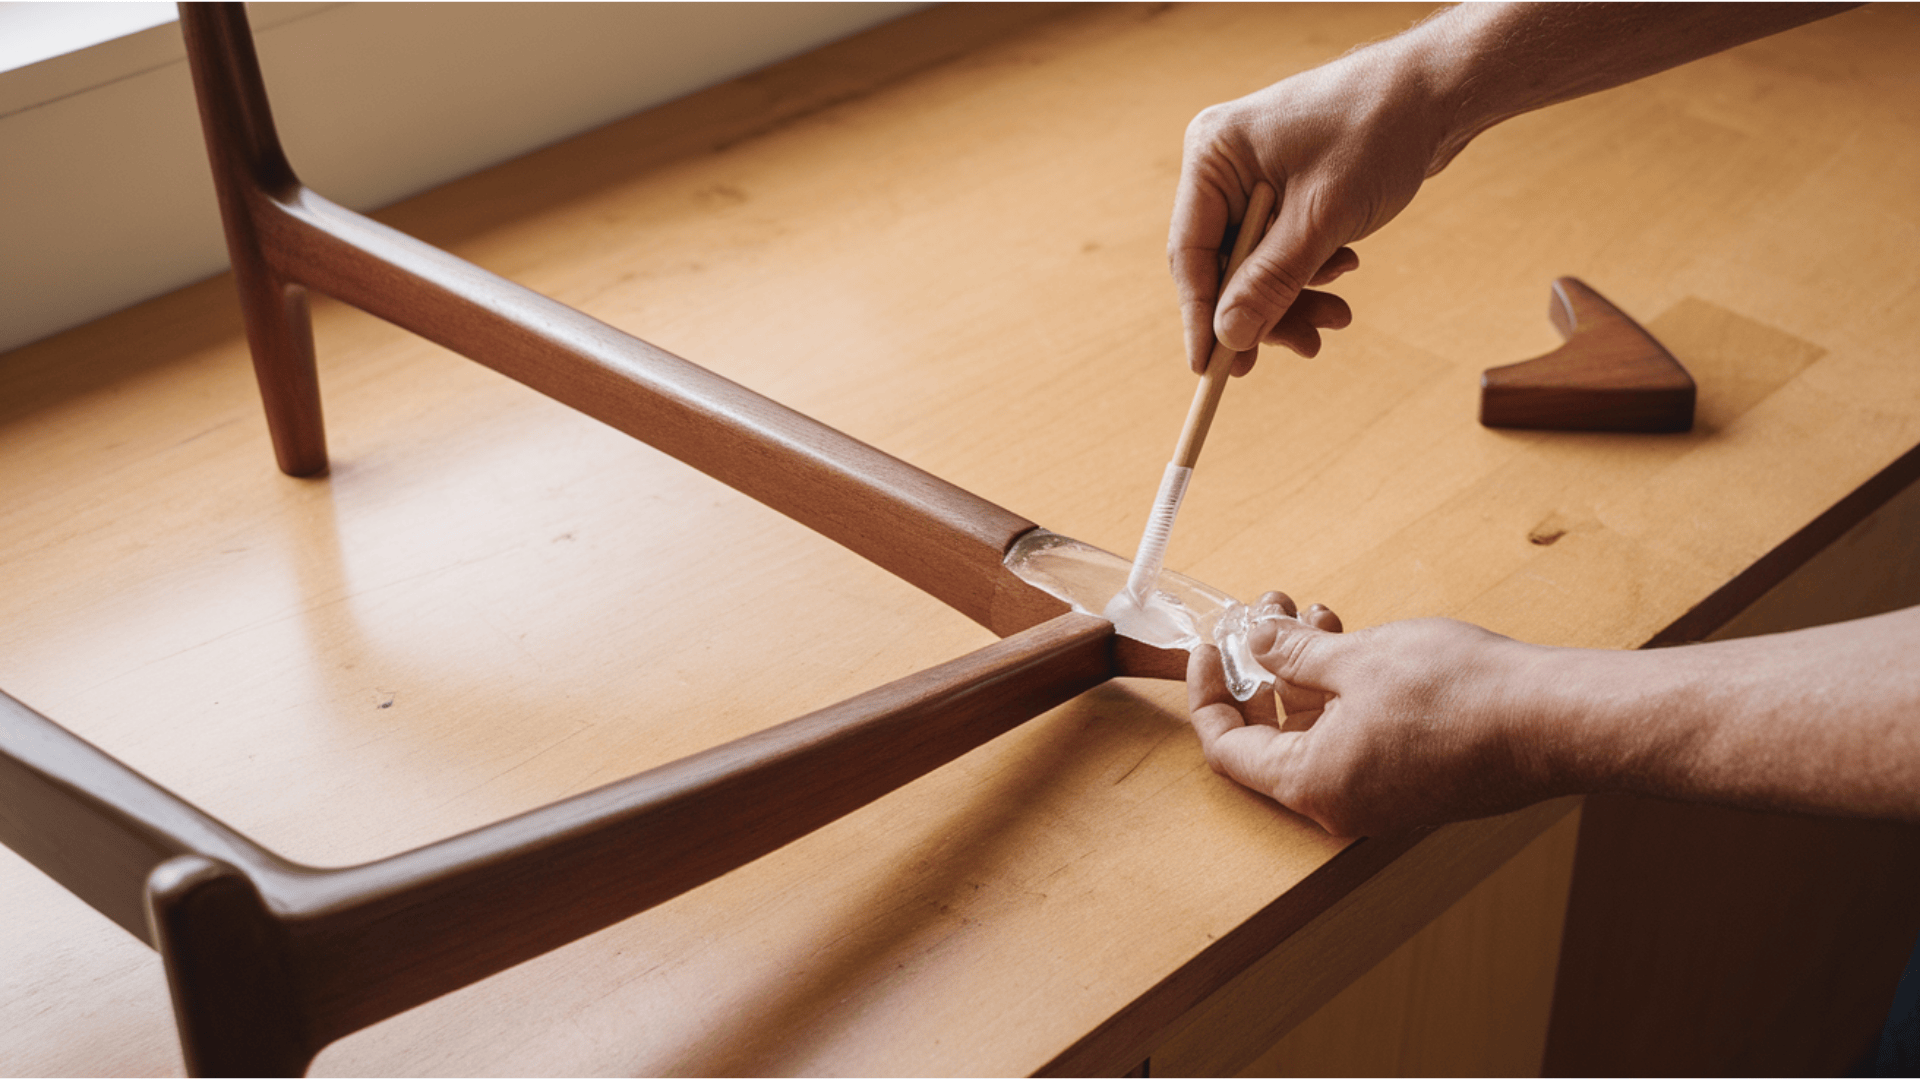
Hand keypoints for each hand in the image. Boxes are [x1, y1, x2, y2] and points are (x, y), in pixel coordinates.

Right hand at [1170, 34, 1454, 373]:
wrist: (1438, 88)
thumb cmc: (1377, 130)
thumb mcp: (1323, 216)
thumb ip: (1271, 281)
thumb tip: (1229, 338)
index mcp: (1213, 155)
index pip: (1189, 252)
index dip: (1200, 316)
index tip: (1211, 368)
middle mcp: (1225, 166)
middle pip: (1223, 264)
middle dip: (1262, 308)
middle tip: (1302, 348)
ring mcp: (1254, 176)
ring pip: (1255, 262)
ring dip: (1293, 296)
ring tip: (1338, 317)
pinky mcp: (1286, 188)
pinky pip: (1281, 247)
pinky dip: (1309, 271)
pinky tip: (1345, 269)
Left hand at [1187, 599, 1562, 835]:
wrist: (1555, 721)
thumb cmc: (1461, 694)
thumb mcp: (1356, 658)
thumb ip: (1291, 654)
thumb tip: (1254, 641)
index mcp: (1313, 785)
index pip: (1227, 747)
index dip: (1208, 693)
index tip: (1211, 647)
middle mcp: (1342, 803)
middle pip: (1272, 738)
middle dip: (1263, 669)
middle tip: (1268, 615)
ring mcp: (1382, 797)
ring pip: (1318, 731)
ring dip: (1307, 673)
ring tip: (1315, 615)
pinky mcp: (1416, 781)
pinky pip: (1356, 738)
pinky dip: (1344, 692)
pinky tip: (1354, 642)